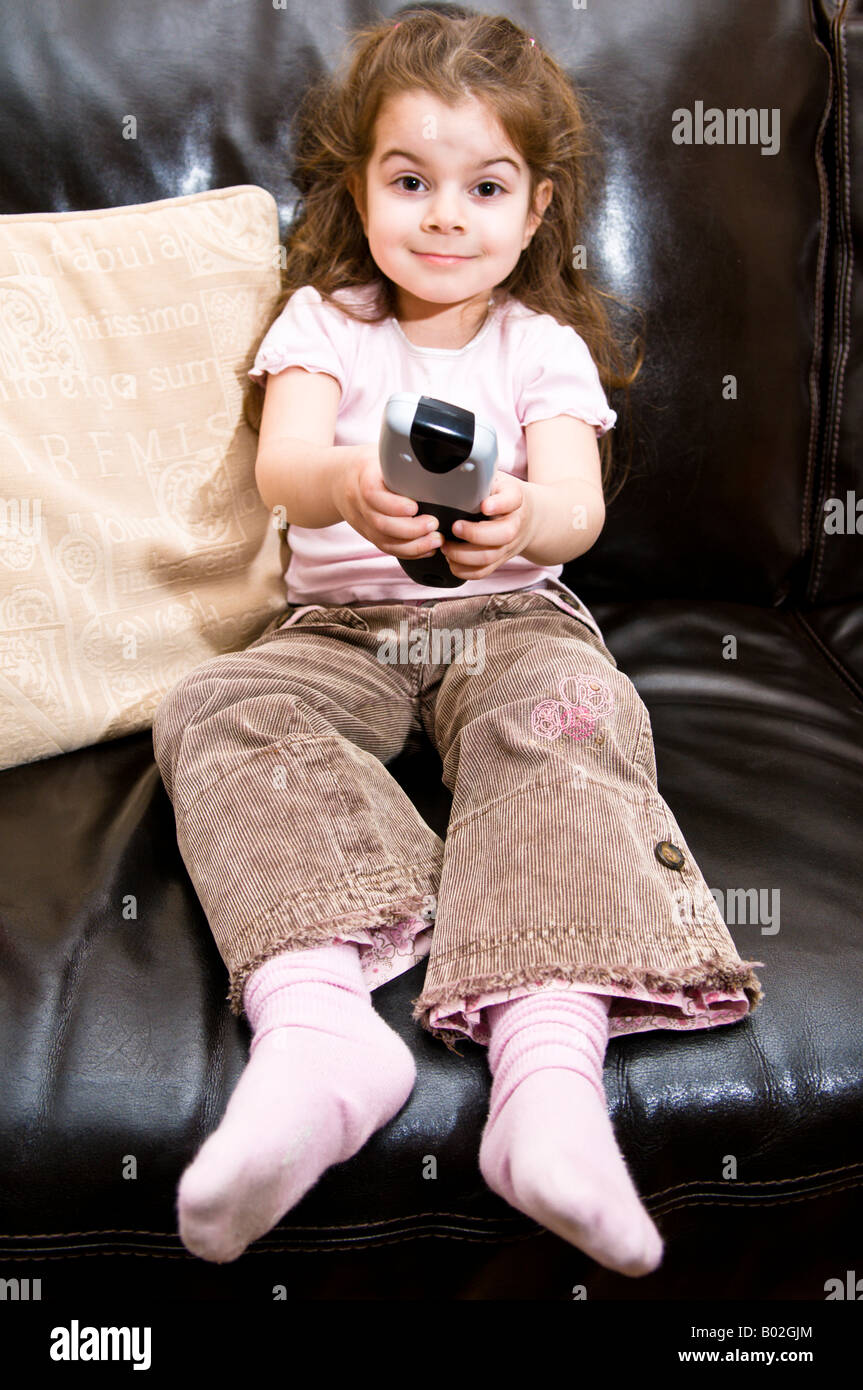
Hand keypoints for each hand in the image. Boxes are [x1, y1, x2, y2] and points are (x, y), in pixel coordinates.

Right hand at [332, 444, 445, 560]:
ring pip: (384, 541)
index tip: (415, 506)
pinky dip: (408, 552)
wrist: (338, 479)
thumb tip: (433, 453)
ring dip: (413, 545)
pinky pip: (386, 548)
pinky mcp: (368, 534)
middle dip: (411, 529)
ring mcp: (361, 521)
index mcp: (362, 477)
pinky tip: (426, 549)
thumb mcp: (380, 453)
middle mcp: (358, 502)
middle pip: (380, 523)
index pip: (373, 494)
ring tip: (436, 540)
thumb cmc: (367, 464)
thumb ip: (400, 457)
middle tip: (433, 524)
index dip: (394, 505)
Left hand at [441, 472, 535, 579]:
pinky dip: (464, 570)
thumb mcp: (496, 478)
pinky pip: (484, 572)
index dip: (499, 504)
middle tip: (454, 527)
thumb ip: (480, 476)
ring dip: (463, 555)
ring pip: (490, 556)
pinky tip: (451, 560)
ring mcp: (508, 545)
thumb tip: (451, 470)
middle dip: (475, 534)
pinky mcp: (499, 560)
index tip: (485, 506)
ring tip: (446, 546)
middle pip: (503, 534)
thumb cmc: (502, 495)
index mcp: (515, 498)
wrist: (528, 517)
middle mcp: (515, 523)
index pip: (513, 499)